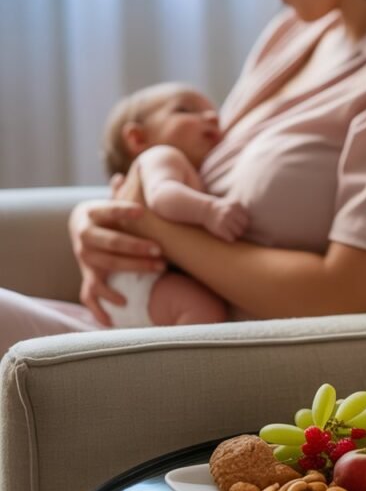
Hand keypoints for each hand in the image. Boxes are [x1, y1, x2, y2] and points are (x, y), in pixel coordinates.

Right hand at [69, 198, 165, 324]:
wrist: (81, 227)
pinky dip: (100, 308)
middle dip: (136, 246)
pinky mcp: (87, 276)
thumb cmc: (107, 212)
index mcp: (90, 214)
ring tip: (159, 269)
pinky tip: (117, 316)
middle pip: (111, 243)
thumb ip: (122, 191)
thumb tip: (125, 174)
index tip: (141, 211)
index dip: (122, 211)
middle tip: (159, 249)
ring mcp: (85, 259)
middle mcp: (84, 237)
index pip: (107, 210)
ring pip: (108, 266)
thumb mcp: (111, 198)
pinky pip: (90, 294)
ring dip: (134, 269)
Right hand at [204, 200, 249, 241]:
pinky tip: (225, 233)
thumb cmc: (224, 209)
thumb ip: (244, 210)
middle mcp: (230, 211)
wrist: (206, 210)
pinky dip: (230, 237)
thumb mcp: (234, 204)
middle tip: (235, 227)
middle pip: (244, 227)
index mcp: (236, 205)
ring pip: (239, 233)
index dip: (244, 222)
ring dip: (236, 234)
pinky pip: (231, 238)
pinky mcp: (219, 228)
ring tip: (230, 230)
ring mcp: (224, 220)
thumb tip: (260, 220)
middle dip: (241, 229)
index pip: (247, 220)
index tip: (238, 222)